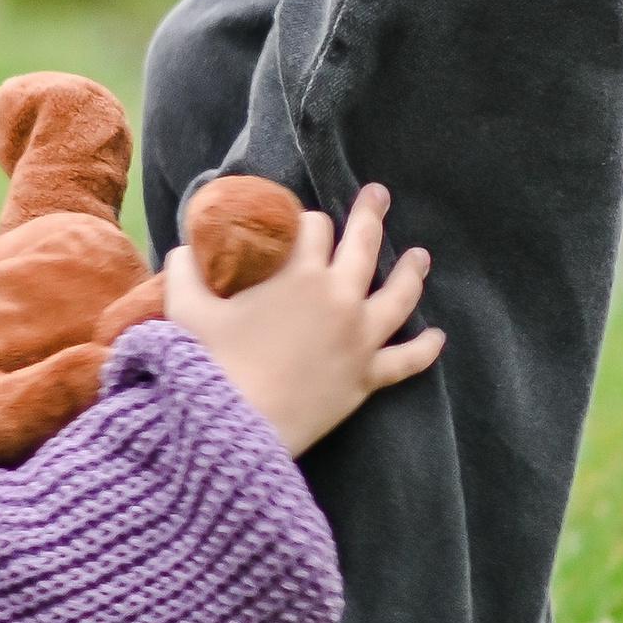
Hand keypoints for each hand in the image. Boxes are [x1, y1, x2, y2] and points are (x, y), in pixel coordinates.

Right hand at [161, 183, 442, 459]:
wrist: (234, 427)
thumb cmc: (209, 364)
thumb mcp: (186, 308)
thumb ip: (185, 271)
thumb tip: (184, 250)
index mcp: (299, 274)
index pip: (314, 228)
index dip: (308, 220)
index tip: (305, 224)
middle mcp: (339, 298)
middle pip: (364, 244)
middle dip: (371, 214)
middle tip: (379, 195)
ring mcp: (359, 338)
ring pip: (398, 296)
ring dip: (411, 272)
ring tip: (421, 256)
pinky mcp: (365, 378)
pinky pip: (405, 361)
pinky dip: (424, 349)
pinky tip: (438, 338)